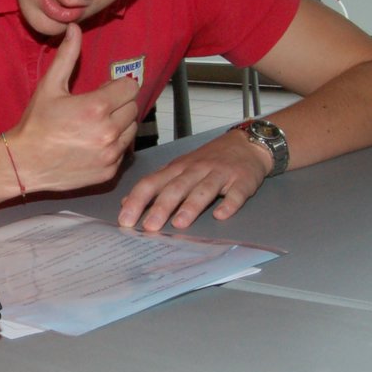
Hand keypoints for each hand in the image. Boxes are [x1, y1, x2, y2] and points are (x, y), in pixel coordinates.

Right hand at [9, 23, 140, 193]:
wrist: (24, 163)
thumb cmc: (36, 123)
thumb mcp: (50, 86)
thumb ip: (67, 56)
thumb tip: (74, 28)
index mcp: (97, 107)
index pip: (130, 87)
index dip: (118, 86)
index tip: (104, 90)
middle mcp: (108, 131)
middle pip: (133, 108)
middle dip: (119, 104)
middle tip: (98, 108)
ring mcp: (110, 153)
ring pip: (131, 130)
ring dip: (120, 125)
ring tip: (97, 126)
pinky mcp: (109, 171)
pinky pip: (123, 152)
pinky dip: (114, 146)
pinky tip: (94, 144)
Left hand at [118, 129, 273, 230]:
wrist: (246, 144)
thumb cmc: (209, 159)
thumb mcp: (178, 167)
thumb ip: (155, 184)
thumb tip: (127, 203)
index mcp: (177, 168)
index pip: (151, 182)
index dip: (137, 200)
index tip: (125, 220)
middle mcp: (196, 169)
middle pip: (175, 187)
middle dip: (161, 207)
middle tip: (149, 227)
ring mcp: (219, 174)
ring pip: (203, 190)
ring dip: (190, 206)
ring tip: (179, 223)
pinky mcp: (241, 181)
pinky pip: (235, 193)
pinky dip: (228, 204)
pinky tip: (220, 216)